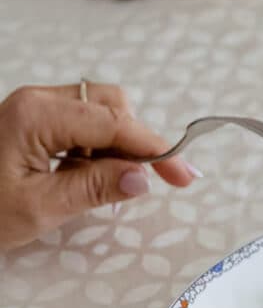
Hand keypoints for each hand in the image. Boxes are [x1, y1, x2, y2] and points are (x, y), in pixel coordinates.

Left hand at [0, 83, 197, 249]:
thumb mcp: (39, 207)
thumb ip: (95, 188)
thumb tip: (143, 177)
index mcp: (37, 114)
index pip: (114, 123)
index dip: (155, 148)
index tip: (183, 174)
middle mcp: (38, 100)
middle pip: (111, 107)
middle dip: (137, 143)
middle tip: (151, 184)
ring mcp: (35, 108)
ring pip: (100, 114)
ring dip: (117, 148)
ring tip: (109, 187)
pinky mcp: (34, 121)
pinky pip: (82, 125)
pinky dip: (98, 150)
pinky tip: (91, 178)